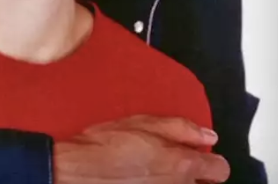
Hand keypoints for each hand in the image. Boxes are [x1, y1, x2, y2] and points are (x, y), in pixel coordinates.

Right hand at [54, 115, 229, 182]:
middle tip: (172, 165)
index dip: (212, 160)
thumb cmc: (108, 143)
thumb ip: (181, 128)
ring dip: (177, 183)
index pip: (220, 170)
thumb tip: (208, 135)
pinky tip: (143, 181)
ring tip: (155, 174)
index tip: (199, 155)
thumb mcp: (144, 123)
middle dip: (194, 176)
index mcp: (182, 165)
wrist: (79, 170)